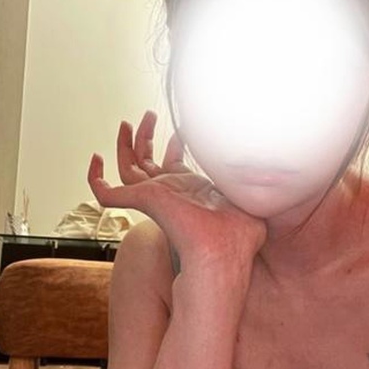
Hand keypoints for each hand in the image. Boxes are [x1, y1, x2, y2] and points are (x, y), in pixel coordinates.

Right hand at [88, 111, 266, 263]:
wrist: (221, 251)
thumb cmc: (237, 235)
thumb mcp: (247, 197)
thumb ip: (251, 182)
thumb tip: (274, 168)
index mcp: (189, 192)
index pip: (174, 166)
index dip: (176, 146)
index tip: (183, 131)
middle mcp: (169, 194)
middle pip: (147, 163)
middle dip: (146, 138)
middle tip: (148, 117)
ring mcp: (153, 198)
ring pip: (126, 168)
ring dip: (124, 145)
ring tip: (127, 123)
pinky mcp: (141, 202)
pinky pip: (106, 193)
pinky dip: (96, 179)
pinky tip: (94, 160)